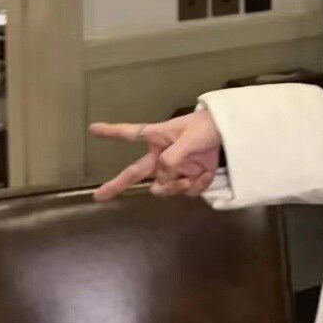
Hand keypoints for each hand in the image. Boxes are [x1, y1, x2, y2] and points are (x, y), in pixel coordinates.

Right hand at [88, 109, 221, 200]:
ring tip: (189, 178)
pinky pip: (187, 191)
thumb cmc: (207, 127)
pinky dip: (196, 186)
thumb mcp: (188, 139)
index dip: (111, 132)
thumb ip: (171, 159)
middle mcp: (162, 155)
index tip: (92, 128)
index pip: (130, 134)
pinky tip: (205, 174)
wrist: (231, 132)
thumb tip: (162, 179)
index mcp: (157, 138)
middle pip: (135, 173)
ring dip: (174, 187)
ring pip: (163, 188)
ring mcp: (176, 168)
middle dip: (116, 185)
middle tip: (99, 195)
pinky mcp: (191, 177)